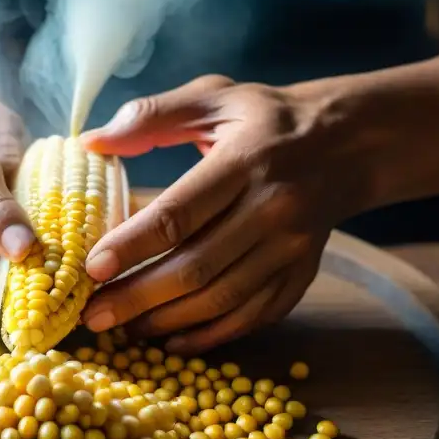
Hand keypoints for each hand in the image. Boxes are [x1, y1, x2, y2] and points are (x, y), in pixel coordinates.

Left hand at [79, 74, 364, 352]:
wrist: (348, 144)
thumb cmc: (267, 118)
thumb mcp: (214, 97)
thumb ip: (152, 115)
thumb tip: (91, 143)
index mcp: (244, 162)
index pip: (179, 214)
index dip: (132, 245)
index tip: (92, 268)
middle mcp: (272, 210)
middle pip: (196, 268)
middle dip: (138, 297)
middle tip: (93, 315)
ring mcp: (290, 249)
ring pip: (222, 299)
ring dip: (167, 321)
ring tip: (123, 328)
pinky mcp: (301, 274)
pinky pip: (253, 317)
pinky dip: (212, 336)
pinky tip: (173, 341)